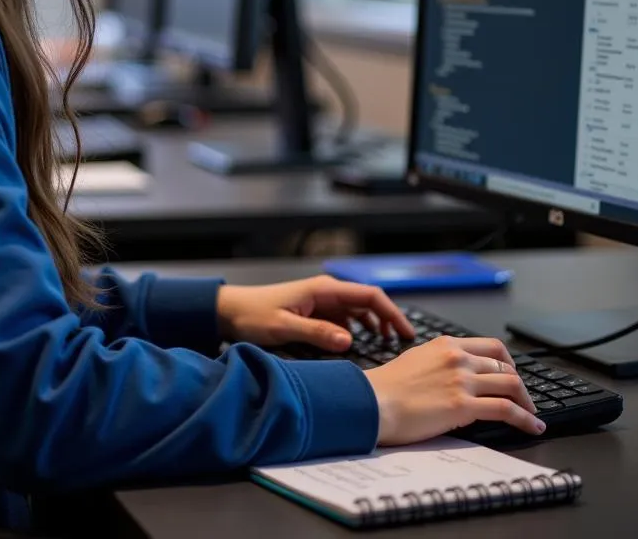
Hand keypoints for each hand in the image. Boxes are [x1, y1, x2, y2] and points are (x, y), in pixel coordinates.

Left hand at [216, 275, 413, 350]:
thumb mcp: (284, 327)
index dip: (393, 313)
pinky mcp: (317, 313)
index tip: (407, 333)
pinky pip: (346, 320)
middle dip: (390, 320)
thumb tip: (349, 341)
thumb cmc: (252, 315)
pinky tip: (363, 346)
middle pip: (369, 303)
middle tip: (405, 345)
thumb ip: (317, 333)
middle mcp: (327, 293)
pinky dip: (360, 331)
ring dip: (376, 326)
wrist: (230, 311)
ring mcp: (323, 302)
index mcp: (324, 290)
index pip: (370, 296)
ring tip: (389, 347)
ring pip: (360, 312)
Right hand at [365, 335, 545, 444]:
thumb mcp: (416, 359)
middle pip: (505, 365)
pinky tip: (533, 427)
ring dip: (527, 402)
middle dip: (519, 384)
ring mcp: (462, 380)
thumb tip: (454, 373)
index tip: (512, 374)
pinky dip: (525, 419)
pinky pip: (506, 409)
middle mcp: (458, 358)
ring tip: (532, 415)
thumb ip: (439, 361)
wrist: (373, 402)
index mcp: (446, 345)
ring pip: (511, 384)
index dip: (509, 362)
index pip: (492, 347)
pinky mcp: (463, 406)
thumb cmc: (386, 386)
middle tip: (524, 399)